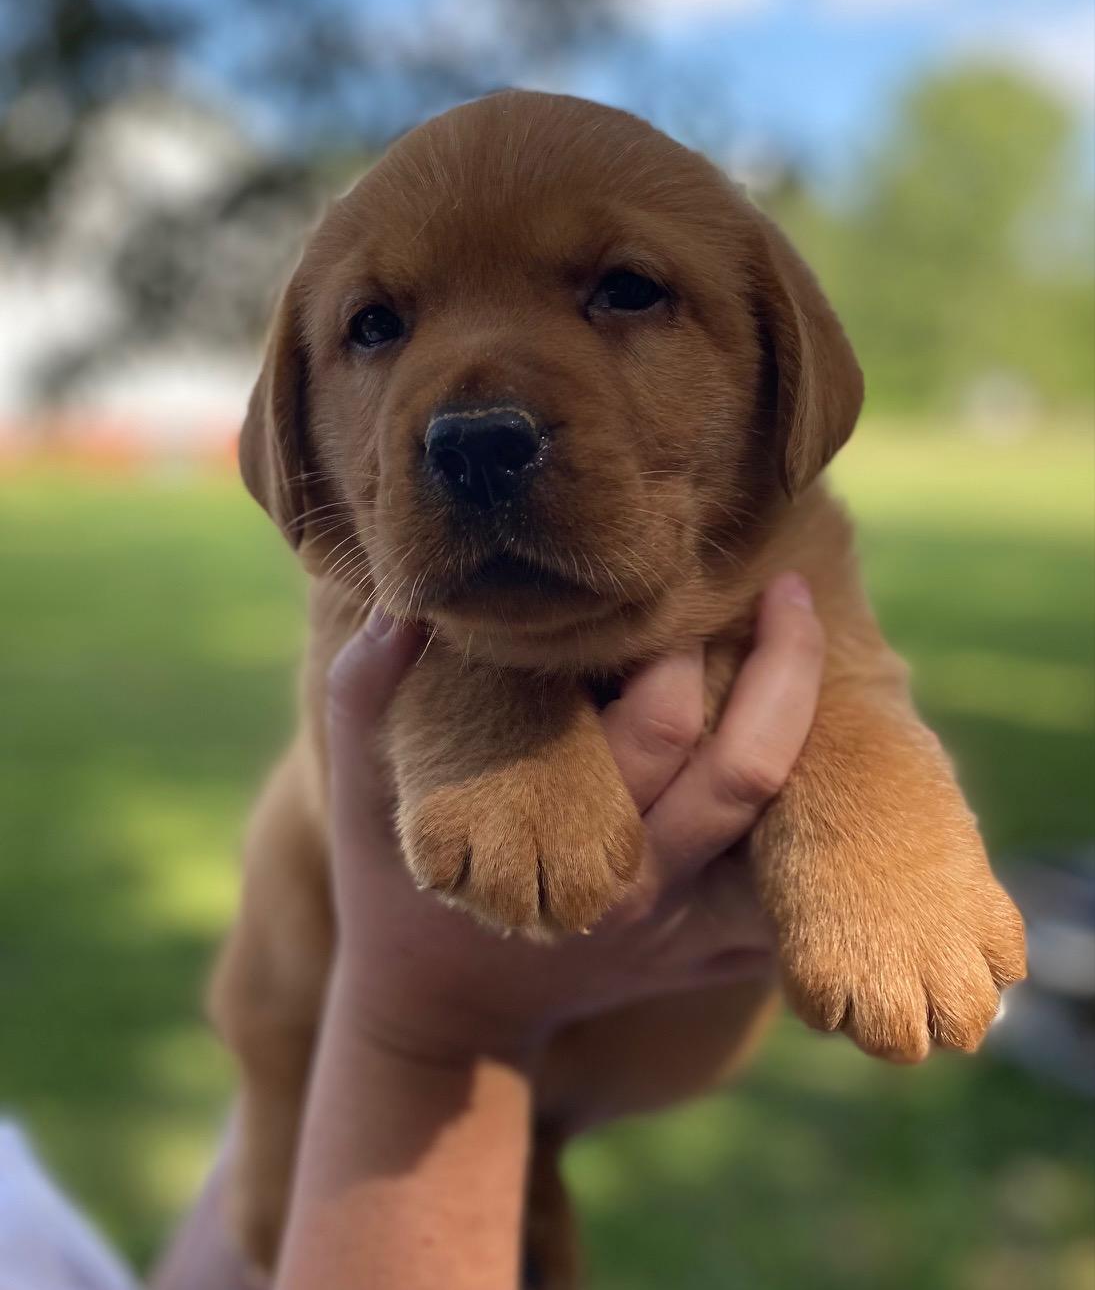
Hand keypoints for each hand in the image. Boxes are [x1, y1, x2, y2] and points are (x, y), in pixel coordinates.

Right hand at [325, 574, 824, 1065]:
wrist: (440, 1010)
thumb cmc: (397, 877)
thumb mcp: (359, 785)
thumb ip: (367, 689)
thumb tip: (404, 607)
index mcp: (565, 838)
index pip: (657, 725)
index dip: (682, 642)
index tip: (688, 575)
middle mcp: (640, 885)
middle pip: (744, 765)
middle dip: (778, 666)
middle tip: (784, 588)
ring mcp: (683, 927)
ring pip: (779, 818)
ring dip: (812, 724)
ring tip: (816, 639)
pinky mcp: (709, 955)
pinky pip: (787, 890)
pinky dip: (820, 822)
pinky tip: (833, 740)